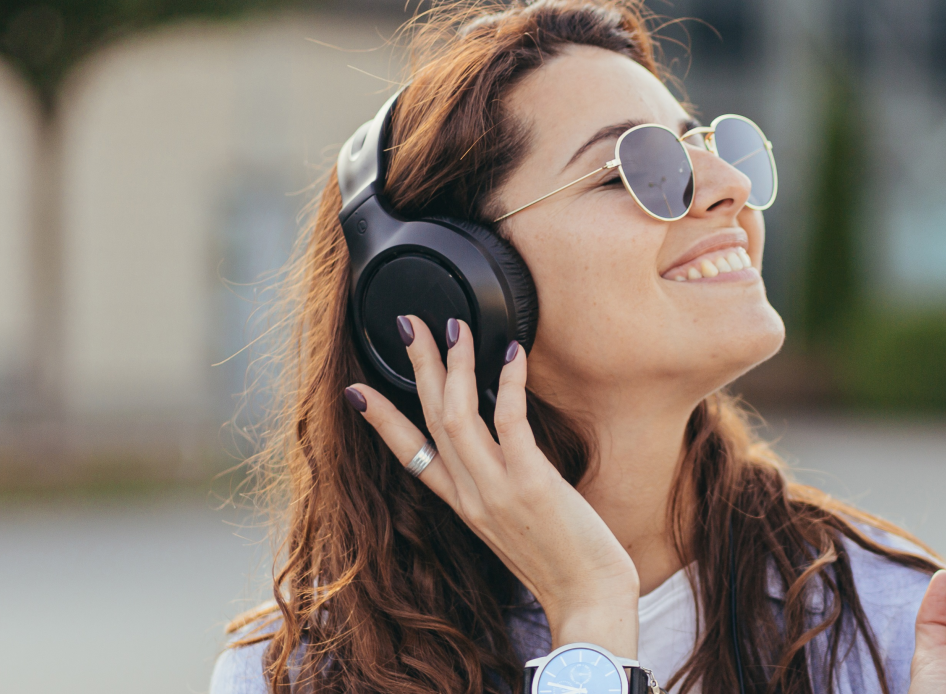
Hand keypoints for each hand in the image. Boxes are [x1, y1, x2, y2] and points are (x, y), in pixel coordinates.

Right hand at [346, 317, 639, 656]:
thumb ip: (504, 493)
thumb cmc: (567, 565)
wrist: (589, 601)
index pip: (411, 457)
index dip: (382, 422)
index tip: (356, 391)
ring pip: (457, 416)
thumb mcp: (519, 529)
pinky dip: (507, 384)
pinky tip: (511, 354)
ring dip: (454, 366)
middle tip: (410, 325)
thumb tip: (511, 459)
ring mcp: (498, 490)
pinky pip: (509, 421)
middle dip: (418, 369)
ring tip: (454, 328)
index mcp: (465, 507)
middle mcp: (472, 497)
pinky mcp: (531, 484)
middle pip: (431, 421)